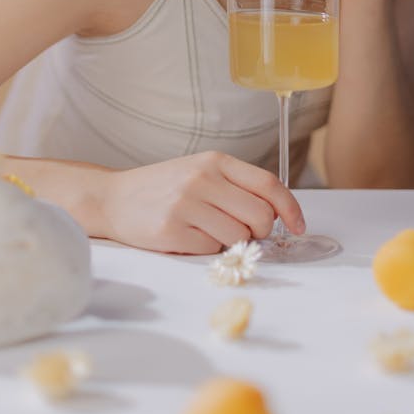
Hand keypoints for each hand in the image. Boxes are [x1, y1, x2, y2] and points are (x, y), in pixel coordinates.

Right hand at [103, 151, 305, 253]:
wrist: (114, 198)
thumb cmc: (165, 187)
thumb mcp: (201, 172)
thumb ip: (236, 186)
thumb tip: (276, 214)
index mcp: (215, 162)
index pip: (268, 184)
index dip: (290, 208)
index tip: (298, 226)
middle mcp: (203, 179)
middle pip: (259, 216)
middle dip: (259, 232)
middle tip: (243, 233)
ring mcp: (186, 205)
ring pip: (237, 237)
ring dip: (231, 243)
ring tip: (209, 231)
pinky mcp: (172, 231)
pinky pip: (210, 251)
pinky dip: (206, 250)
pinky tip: (189, 237)